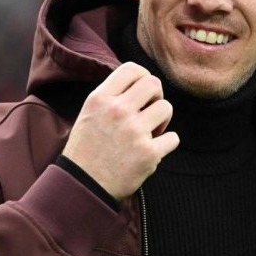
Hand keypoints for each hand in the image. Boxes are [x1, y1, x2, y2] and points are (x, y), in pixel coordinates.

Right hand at [62, 62, 178, 200]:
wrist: (82, 187)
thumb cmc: (86, 150)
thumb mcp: (90, 114)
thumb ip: (111, 96)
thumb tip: (139, 82)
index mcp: (100, 99)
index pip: (132, 69)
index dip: (143, 76)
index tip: (144, 90)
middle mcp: (117, 111)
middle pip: (154, 84)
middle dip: (156, 96)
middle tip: (149, 112)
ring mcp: (134, 132)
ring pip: (167, 108)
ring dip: (162, 120)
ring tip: (150, 132)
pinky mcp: (148, 153)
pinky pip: (173, 138)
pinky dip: (166, 144)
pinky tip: (153, 151)